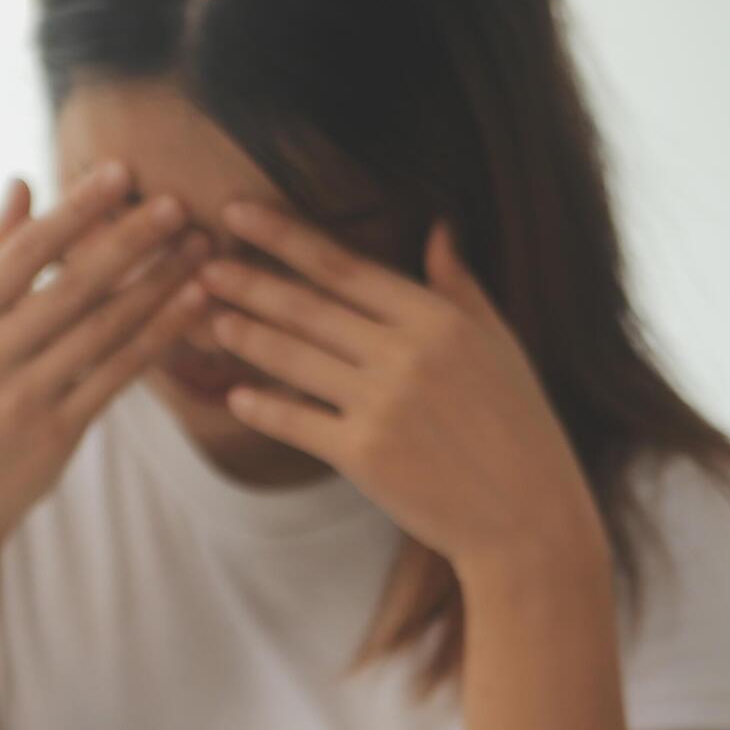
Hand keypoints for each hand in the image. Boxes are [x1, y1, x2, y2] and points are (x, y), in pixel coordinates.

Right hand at [0, 164, 209, 567]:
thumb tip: (23, 182)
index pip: (23, 252)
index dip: (76, 210)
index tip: (121, 172)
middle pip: (72, 287)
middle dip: (130, 241)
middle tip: (177, 204)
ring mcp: (23, 399)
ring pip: (106, 330)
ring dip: (159, 284)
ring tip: (200, 247)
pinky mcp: (59, 434)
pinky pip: (120, 374)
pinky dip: (160, 335)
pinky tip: (193, 303)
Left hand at [202, 204, 607, 590]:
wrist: (528, 516)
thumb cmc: (518, 426)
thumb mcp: (501, 343)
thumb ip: (459, 285)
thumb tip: (439, 225)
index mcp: (438, 318)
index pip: (344, 266)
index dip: (284, 236)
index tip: (237, 213)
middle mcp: (407, 355)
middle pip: (308, 308)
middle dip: (248, 283)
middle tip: (201, 264)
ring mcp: (383, 405)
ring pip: (295, 359)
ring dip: (246, 337)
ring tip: (210, 319)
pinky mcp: (365, 456)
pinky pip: (297, 422)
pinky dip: (262, 407)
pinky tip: (235, 395)